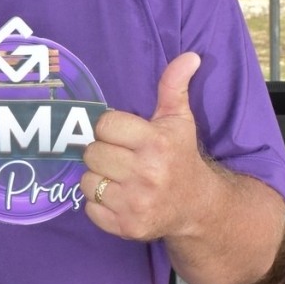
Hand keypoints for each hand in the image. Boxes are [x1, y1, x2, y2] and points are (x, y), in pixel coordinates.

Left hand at [81, 51, 203, 239]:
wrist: (197, 206)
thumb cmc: (181, 157)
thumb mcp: (179, 120)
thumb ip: (174, 86)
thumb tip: (190, 56)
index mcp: (156, 143)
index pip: (105, 124)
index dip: (111, 128)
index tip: (125, 136)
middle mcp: (147, 174)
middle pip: (92, 152)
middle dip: (103, 153)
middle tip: (120, 158)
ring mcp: (136, 203)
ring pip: (87, 180)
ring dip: (98, 178)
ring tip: (119, 178)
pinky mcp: (127, 227)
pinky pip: (89, 208)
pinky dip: (98, 204)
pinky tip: (118, 198)